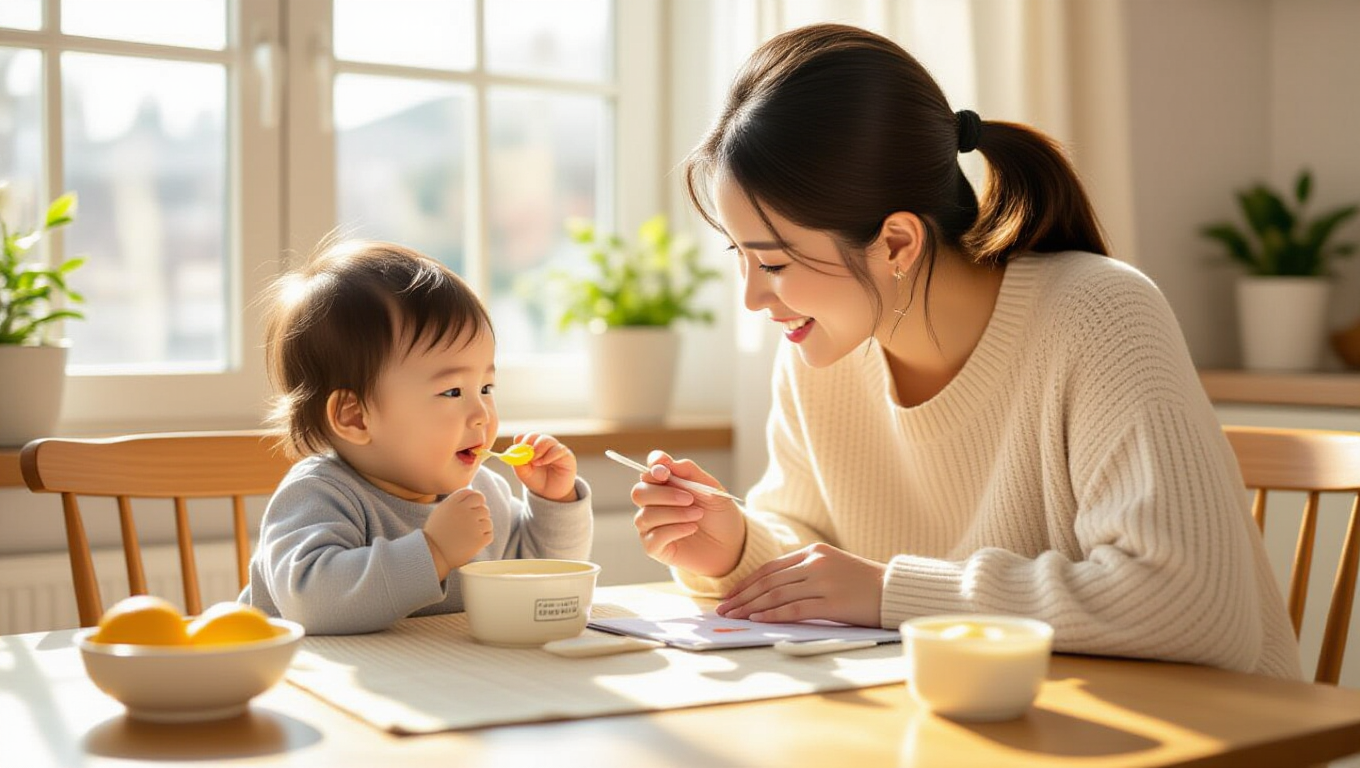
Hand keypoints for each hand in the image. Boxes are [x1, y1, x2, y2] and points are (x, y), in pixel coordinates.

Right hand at [423, 487, 492, 577]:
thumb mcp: (441, 512)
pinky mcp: (479, 540)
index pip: (474, 494)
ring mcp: (473, 526)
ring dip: (481, 528)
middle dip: (479, 516)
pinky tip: (471, 543)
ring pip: (488, 522)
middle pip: (484, 507)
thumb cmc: (435, 534)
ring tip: (468, 536)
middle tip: (469, 526)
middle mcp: (464, 512)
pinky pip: (489, 534)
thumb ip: (456, 502)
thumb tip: (474, 497)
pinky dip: (483, 539)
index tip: (472, 509)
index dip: (475, 501)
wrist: (432, 555)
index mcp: (453, 503)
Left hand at [511, 433, 577, 502]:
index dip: (522, 440)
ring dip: (539, 449)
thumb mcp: (523, 473)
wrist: (550, 494)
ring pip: (547, 440)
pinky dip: (549, 455)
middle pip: (535, 435)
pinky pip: (558, 449)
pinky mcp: (567, 455)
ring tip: (535, 462)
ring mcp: (556, 449)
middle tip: (527, 455)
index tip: (519, 448)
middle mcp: (544, 446)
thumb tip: (513, 451)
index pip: (527, 436)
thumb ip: (518, 462)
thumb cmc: (537, 481)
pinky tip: (543, 462)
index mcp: (533, 447)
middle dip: (529, 443)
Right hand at [631, 451, 745, 577]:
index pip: (648, 471)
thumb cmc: (718, 515)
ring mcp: (651, 526)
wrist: (731, 544)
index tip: (665, 471)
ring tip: (697, 515)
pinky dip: (675, 530)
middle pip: (639, 492)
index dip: (652, 467)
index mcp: (664, 485)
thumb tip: (665, 461)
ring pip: (646, 516)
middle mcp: (652, 504)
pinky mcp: (654, 548)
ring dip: (674, 513)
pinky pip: (654, 537)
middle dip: (665, 494)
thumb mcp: (711, 488)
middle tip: (690, 499)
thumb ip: (688, 471)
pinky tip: (691, 528)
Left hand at [715, 543, 885, 626]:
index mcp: (813, 552)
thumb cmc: (862, 584)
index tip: (730, 595)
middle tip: (722, 608)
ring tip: (733, 616)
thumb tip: (771, 591)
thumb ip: (805, 572)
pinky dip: (772, 614)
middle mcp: (815, 563)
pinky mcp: (832, 602)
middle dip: (741, 596)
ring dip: (750, 607)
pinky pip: (794, 609)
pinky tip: (757, 619)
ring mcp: (823, 582)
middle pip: (768, 581)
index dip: (746, 582)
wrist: (895, 590)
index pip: (770, 567)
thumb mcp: (832, 567)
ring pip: (776, 594)